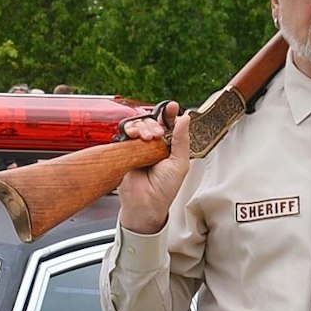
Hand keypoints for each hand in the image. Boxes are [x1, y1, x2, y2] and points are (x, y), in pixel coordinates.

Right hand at [116, 103, 188, 234]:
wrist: (146, 204)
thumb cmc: (164, 189)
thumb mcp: (180, 163)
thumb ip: (182, 140)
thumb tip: (185, 119)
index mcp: (169, 147)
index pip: (169, 125)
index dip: (170, 114)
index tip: (172, 107)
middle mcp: (154, 146)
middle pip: (153, 122)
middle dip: (156, 122)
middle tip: (159, 134)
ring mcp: (139, 148)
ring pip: (139, 126)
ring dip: (143, 126)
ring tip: (148, 138)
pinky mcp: (126, 152)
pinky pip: (125, 135)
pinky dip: (130, 130)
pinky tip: (135, 135)